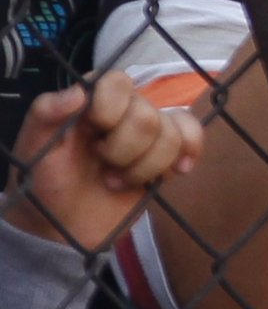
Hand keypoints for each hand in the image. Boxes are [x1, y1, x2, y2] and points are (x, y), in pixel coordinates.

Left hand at [6, 72, 203, 252]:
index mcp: (92, 102)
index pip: (118, 82)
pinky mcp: (166, 155)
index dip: (111, 108)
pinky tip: (176, 170)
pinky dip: (189, 152)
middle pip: (148, 116)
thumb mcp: (32, 148)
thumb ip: (46, 114)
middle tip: (101, 165)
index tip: (92, 134)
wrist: (63, 226)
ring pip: (171, 134)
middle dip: (123, 151)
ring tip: (116, 180)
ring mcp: (147, 134)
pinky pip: (193, 138)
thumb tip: (79, 92)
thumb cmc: (43, 183)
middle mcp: (123, 111)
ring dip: (144, 166)